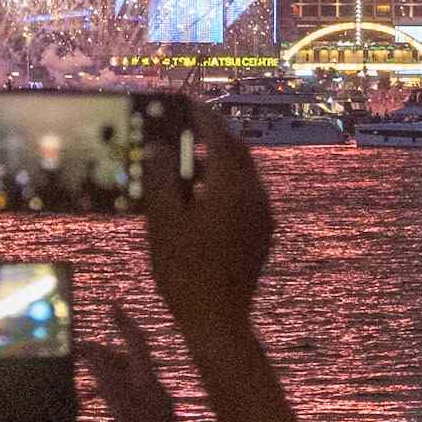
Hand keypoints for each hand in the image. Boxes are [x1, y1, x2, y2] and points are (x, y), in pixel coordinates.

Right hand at [82, 310, 187, 421]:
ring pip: (126, 384)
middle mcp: (156, 396)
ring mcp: (155, 414)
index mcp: (151, 389)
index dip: (124, 323)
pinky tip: (94, 413)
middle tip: (75, 355)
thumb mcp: (120, 417)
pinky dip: (109, 400)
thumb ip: (108, 382)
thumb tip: (91, 350)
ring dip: (103, 381)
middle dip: (103, 356)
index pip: (138, 345)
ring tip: (79, 393)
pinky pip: (127, 403)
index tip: (111, 305)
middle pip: (129, 364)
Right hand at [141, 99, 272, 342]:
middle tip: (189, 125)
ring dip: (219, 160)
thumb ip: (161, 178)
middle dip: (214, 134)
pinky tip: (203, 194)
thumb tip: (158, 146)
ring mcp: (263, 215)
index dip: (201, 116)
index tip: (186, 102)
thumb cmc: (184, 271)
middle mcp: (255, 195)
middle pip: (237, 151)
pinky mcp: (263, 232)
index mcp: (231, 188)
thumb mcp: (163, 221)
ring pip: (244, 173)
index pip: (218, 137)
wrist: (217, 319)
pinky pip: (246, 194)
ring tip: (189, 159)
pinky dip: (226, 182)